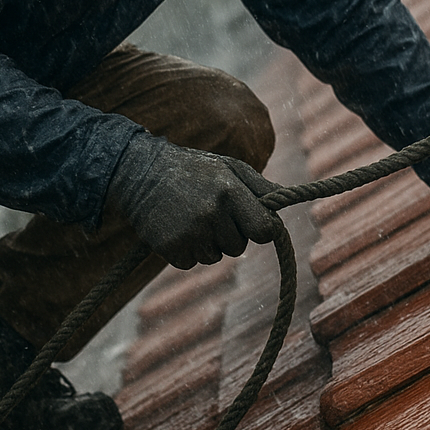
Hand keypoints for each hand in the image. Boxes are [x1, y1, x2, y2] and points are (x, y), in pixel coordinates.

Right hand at [106, 133, 281, 268]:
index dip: (261, 229)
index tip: (253, 223)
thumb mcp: (229, 167)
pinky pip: (194, 262)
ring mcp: (191, 233)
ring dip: (209, 242)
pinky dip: (188, 250)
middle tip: (210, 210)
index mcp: (230, 191)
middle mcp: (212, 213)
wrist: (141, 173)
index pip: (264, 230)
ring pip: (217, 256)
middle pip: (240, 246)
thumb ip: (261, 185)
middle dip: (231, 232)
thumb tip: (288, 200)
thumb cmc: (194, 169)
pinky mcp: (172, 249)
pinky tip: (178, 227)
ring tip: (192, 216)